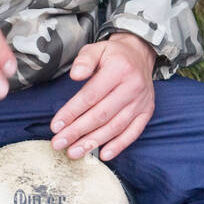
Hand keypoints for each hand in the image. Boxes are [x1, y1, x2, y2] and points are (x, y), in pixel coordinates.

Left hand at [50, 31, 155, 160]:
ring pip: (115, 127)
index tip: (55, 126)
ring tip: (74, 152)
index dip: (72, 112)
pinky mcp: (147, 112)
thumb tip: (75, 75)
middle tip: (59, 143)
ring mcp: (141, 102)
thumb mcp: (96, 49)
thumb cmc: (112, 55)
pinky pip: (133, 132)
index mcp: (119, 70)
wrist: (139, 55)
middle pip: (101, 115)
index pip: (91, 95)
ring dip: (93, 142)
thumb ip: (84, 60)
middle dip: (77, 132)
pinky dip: (119, 146)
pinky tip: (103, 155)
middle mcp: (133, 87)